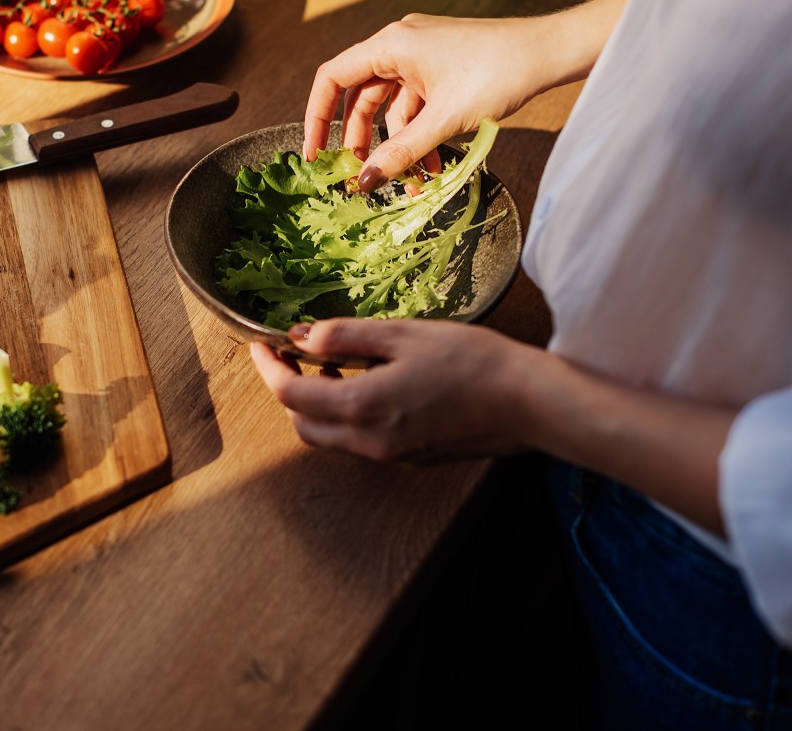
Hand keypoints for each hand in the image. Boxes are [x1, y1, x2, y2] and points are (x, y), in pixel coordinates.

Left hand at [249, 318, 535, 462]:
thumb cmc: (473, 362)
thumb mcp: (404, 334)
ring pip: (331, 438)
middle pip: (303, 426)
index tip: (262, 345)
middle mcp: (370, 442)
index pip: (289, 396)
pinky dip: (349, 416)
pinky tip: (370, 384)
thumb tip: (302, 336)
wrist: (529, 403)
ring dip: (319, 406)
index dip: (268, 368)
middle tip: (294, 356)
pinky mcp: (412, 457)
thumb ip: (347, 336)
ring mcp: (392, 455)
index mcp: (362, 408)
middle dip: (289, 391)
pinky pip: (362, 442)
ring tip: (333, 366)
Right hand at [305, 0, 629, 190]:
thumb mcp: (444, 120)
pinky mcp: (443, 68)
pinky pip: (418, 105)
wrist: (550, 51)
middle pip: (361, 97)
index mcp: (391, 44)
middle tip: (361, 179)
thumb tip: (365, 183)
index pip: (333, 78)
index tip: (317, 155)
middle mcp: (401, 44)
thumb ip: (400, 153)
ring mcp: (423, 55)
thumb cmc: (498, 73)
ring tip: (412, 182)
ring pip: (393, 106)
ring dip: (398, 145)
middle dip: (361, 141)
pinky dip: (421, 134)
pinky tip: (435, 164)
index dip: (317, 117)